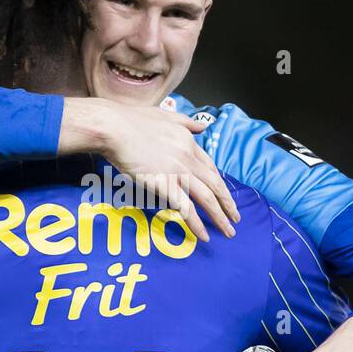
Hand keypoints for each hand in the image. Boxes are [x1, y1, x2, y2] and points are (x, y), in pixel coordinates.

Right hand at [58, 98, 239, 241]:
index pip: (211, 167)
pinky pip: (186, 209)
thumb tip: (204, 126)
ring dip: (220, 217)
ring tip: (228, 231)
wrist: (116, 128)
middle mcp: (188, 159)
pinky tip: (204, 236)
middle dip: (228, 204)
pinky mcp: (165, 185)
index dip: (219, 183)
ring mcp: (178, 173)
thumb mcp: (166, 115)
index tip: (225, 194)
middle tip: (236, 218)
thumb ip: (187, 122)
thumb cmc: (133, 121)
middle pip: (215, 185)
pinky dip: (197, 225)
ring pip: (207, 199)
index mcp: (189, 142)